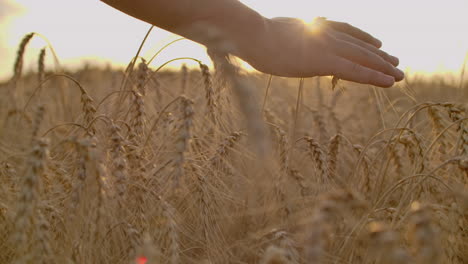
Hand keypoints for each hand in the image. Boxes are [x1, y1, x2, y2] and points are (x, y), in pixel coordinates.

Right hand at [238, 17, 403, 87]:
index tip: (377, 43)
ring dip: (383, 66)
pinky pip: (356, 71)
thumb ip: (287, 38)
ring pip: (363, 57)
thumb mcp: (275, 33)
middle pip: (359, 44)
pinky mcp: (325, 61)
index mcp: (315, 27)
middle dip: (378, 55)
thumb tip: (282, 42)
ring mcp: (327, 47)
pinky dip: (374, 77)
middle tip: (395, 61)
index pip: (346, 31)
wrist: (252, 35)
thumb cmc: (256, 36)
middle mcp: (326, 34)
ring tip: (400, 74)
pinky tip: (389, 82)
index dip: (364, 38)